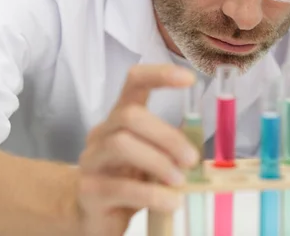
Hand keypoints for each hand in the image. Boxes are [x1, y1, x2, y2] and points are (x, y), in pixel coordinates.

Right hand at [76, 64, 198, 235]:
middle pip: (129, 116)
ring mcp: (91, 161)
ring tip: (180, 181)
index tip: (190, 79)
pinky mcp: (89, 191)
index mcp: (121, 118)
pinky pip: (120, 187)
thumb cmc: (128, 179)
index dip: (160, 75)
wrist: (91, 215)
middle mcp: (102, 133)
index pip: (134, 82)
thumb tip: (200, 134)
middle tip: (191, 159)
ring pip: (121, 145)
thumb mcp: (153, 156)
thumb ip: (171, 143)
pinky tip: (171, 202)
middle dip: (166, 136)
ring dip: (158, 162)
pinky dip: (152, 195)